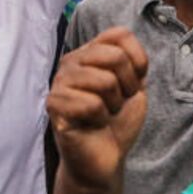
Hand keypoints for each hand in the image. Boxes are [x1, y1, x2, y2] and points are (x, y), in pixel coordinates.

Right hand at [47, 28, 147, 192]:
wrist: (105, 159)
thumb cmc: (117, 121)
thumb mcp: (135, 87)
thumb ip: (133, 63)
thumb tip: (125, 51)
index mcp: (89, 52)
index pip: (120, 34)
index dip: (137, 61)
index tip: (132, 84)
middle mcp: (71, 62)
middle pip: (115, 56)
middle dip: (127, 86)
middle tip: (116, 103)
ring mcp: (60, 82)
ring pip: (104, 81)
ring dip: (113, 105)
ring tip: (103, 114)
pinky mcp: (55, 105)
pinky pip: (91, 104)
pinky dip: (100, 119)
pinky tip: (92, 124)